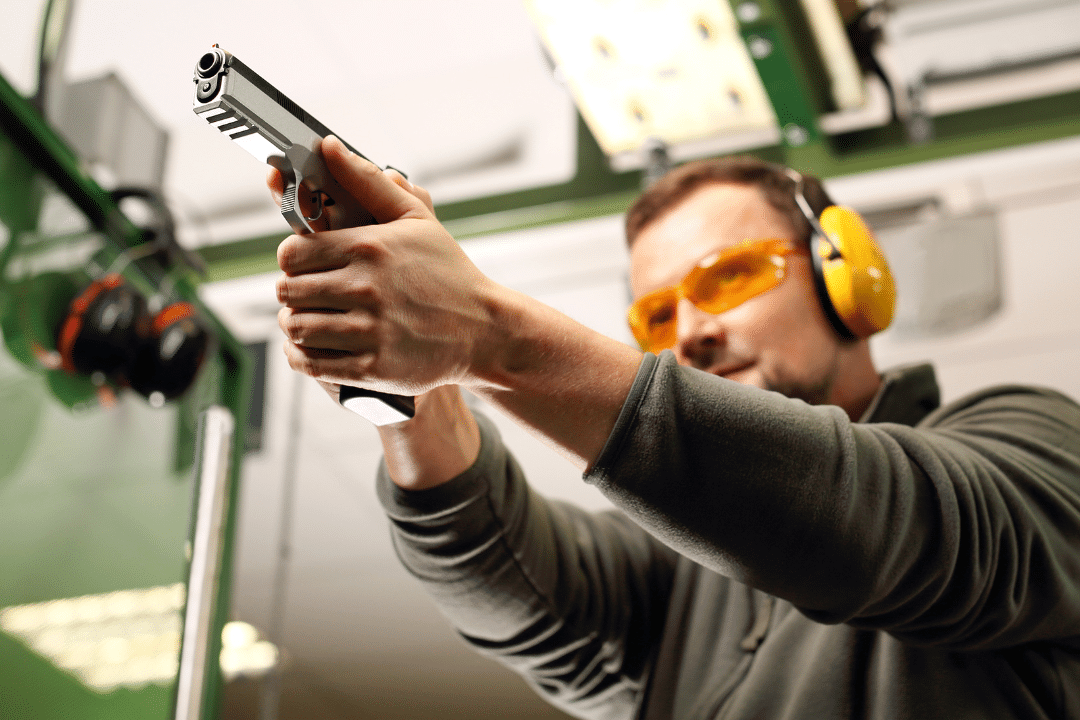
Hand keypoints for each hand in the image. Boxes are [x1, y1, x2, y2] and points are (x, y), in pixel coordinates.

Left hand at [274, 136, 497, 397]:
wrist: (484, 331)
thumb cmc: (449, 273)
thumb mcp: (417, 220)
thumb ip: (368, 181)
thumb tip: (328, 145)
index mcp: (369, 248)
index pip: (293, 252)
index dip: (291, 259)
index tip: (304, 264)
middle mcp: (365, 289)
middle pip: (289, 290)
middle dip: (293, 291)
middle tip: (307, 292)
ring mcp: (369, 332)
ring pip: (297, 327)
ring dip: (295, 322)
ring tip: (308, 317)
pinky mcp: (372, 368)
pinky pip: (311, 363)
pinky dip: (300, 356)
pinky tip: (310, 346)